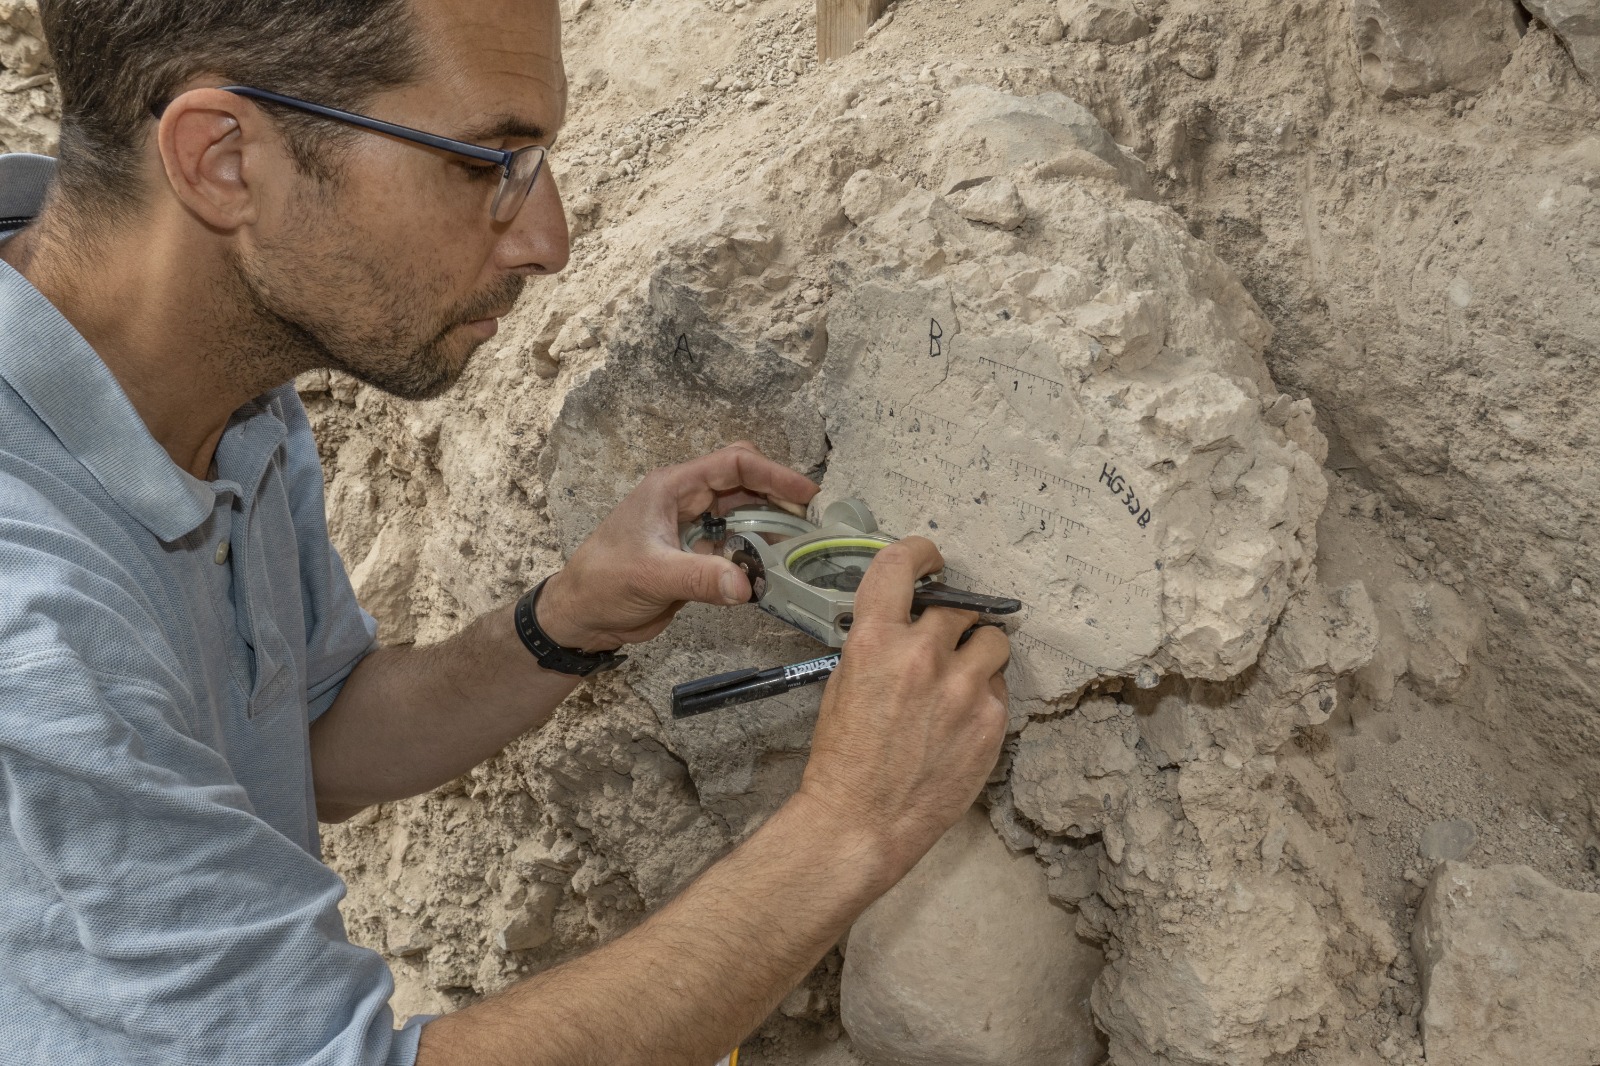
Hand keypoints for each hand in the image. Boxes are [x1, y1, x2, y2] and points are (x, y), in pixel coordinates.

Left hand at [537, 443, 818, 649]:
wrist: (581, 617)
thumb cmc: (603, 583)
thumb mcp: (652, 575)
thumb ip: (700, 577)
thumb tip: (746, 586)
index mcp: (672, 488)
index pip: (733, 465)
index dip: (773, 474)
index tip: (805, 493)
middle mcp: (685, 502)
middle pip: (743, 486)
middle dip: (777, 498)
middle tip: (809, 520)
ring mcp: (691, 530)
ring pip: (742, 518)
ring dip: (768, 530)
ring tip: (797, 547)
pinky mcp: (694, 558)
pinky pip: (734, 549)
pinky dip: (754, 557)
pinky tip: (770, 573)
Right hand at [794, 536, 1010, 885]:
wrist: (862, 822)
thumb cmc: (842, 758)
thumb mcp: (844, 682)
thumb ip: (879, 644)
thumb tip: (907, 624)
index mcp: (876, 640)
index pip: (903, 565)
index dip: (921, 553)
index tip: (930, 559)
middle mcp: (923, 655)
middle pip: (959, 606)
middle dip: (951, 620)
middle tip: (943, 641)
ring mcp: (963, 689)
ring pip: (993, 640)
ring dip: (978, 651)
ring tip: (960, 679)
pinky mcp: (991, 721)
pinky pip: (999, 687)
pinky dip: (984, 694)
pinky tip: (962, 720)